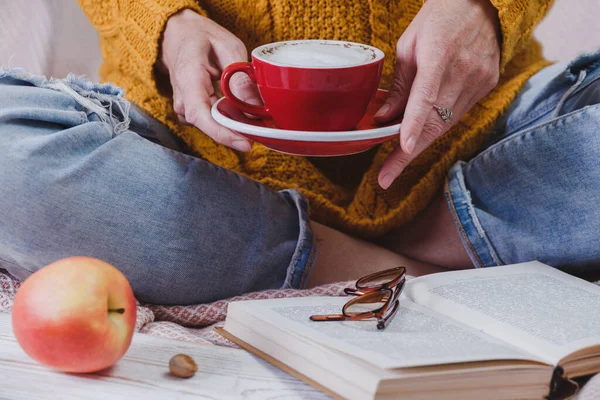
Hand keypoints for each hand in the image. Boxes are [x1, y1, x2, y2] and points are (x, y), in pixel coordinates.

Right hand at [160, 10, 261, 151]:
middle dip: (239, 129)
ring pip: (214, 125)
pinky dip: (231, 118)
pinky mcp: (194, 113)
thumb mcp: (227, 47)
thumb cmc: (203, 38)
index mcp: (188, 77)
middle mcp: (183, 98)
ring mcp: (186, 108)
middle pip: (211, 125)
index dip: (223, 133)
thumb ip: (239, 76)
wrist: (179, 36)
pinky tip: (242, 108)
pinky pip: (214, 121)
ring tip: (255, 112)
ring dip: (236, 122)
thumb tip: (255, 105)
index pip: (200, 115)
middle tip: (265, 125)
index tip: (245, 143)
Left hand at [374, 0, 500, 188]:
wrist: (484, 3)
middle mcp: (463, 71)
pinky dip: (438, 125)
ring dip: (420, 141)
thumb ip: (399, 84)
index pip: (425, 98)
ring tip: (396, 157)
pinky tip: (421, 131)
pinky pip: (458, 114)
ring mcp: (480, 80)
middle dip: (408, 152)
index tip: (402, 150)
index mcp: (439, 55)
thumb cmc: (440, 17)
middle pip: (435, 122)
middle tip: (386, 176)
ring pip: (446, 123)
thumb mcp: (409, 44)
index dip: (412, 126)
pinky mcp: (488, 85)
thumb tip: (383, 118)